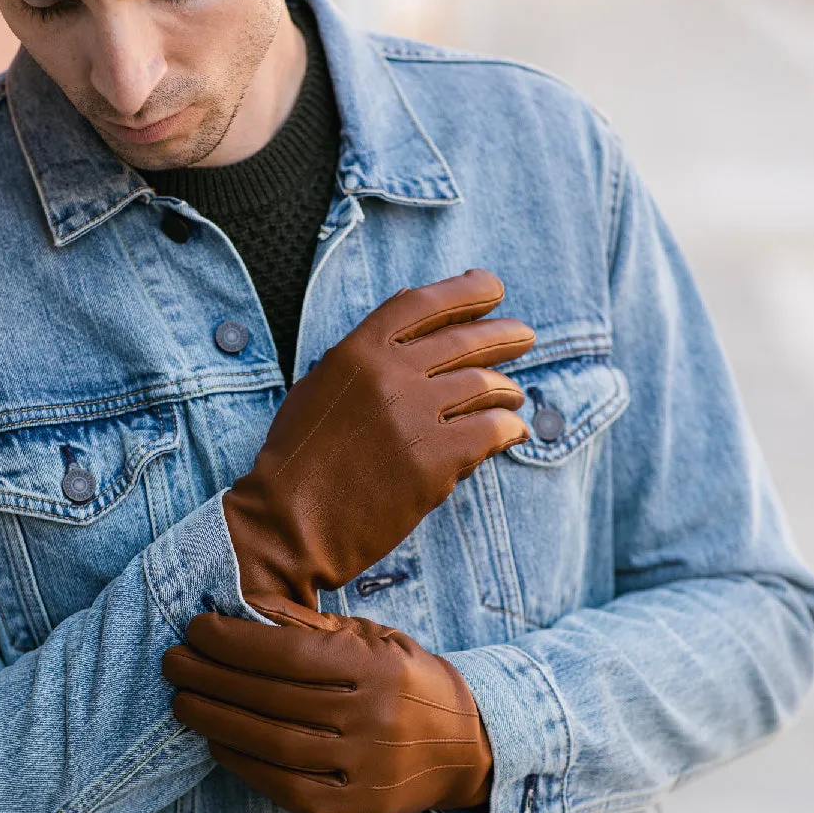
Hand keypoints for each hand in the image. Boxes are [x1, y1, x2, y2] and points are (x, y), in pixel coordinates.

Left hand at [162, 609, 492, 812]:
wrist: (464, 743)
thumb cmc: (402, 676)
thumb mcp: (368, 635)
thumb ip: (309, 626)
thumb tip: (242, 608)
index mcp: (374, 666)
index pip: (287, 654)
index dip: (234, 642)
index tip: (196, 629)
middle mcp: (371, 717)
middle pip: (272, 698)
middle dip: (212, 678)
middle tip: (174, 663)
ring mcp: (363, 768)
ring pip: (272, 744)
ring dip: (216, 720)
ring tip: (183, 701)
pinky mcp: (353, 808)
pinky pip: (285, 786)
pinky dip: (244, 764)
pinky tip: (217, 741)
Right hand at [223, 269, 534, 618]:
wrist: (289, 524)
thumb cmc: (300, 457)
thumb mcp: (319, 386)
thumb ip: (364, 348)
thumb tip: (409, 300)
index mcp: (357, 351)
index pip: (423, 303)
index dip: (465, 291)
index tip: (493, 289)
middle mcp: (389, 375)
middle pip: (465, 340)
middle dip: (504, 335)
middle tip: (524, 336)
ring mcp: (413, 417)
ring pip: (485, 385)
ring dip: (507, 389)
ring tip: (513, 396)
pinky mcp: (433, 462)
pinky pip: (492, 431)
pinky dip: (509, 429)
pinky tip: (513, 432)